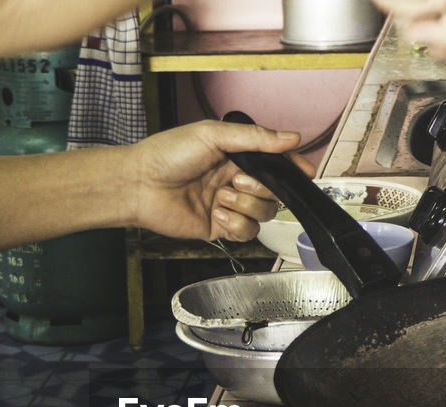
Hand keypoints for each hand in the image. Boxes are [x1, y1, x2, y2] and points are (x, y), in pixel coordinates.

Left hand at [124, 120, 315, 241]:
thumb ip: (255, 137)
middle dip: (260, 189)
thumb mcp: (213, 134)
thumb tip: (291, 137)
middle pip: (274, 192)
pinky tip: (218, 215)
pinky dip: (237, 224)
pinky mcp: (220, 227)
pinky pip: (247, 232)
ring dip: (245, 206)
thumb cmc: (167, 154)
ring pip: (264, 213)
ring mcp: (228, 205)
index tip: (305, 171)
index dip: (292, 168)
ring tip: (220, 197)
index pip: (275, 163)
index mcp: (236, 155)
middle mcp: (235, 180)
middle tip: (236, 181)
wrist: (140, 185)